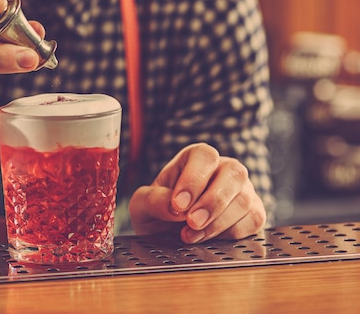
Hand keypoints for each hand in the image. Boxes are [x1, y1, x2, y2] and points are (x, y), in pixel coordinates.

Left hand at [128, 143, 265, 242]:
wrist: (166, 234)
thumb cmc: (157, 211)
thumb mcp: (142, 205)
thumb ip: (153, 200)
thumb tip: (173, 206)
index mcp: (195, 158)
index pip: (204, 157)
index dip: (193, 179)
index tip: (178, 204)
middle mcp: (223, 169)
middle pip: (234, 173)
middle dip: (212, 202)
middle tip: (191, 223)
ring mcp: (242, 190)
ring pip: (245, 199)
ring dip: (218, 222)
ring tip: (191, 235)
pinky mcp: (252, 213)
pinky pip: (253, 221)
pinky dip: (231, 233)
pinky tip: (208, 238)